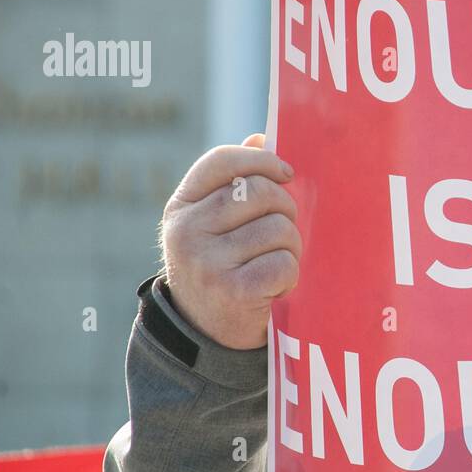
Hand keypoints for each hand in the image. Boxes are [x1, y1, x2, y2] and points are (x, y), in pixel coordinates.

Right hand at [160, 133, 300, 349]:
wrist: (205, 335)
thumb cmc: (221, 267)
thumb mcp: (214, 224)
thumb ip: (235, 182)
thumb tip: (262, 136)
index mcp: (181, 206)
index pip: (222, 161)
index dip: (261, 160)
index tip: (286, 173)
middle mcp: (186, 231)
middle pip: (260, 193)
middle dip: (286, 210)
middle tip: (283, 234)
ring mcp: (206, 262)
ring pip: (278, 229)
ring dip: (291, 248)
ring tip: (276, 264)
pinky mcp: (232, 291)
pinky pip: (284, 264)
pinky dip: (290, 275)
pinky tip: (276, 287)